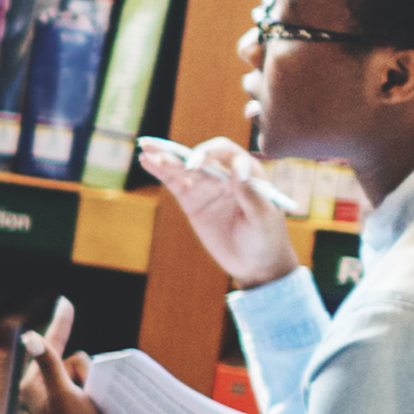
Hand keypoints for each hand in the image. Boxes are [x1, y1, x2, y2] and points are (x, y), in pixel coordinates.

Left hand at [16, 303, 103, 413]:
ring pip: (88, 372)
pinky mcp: (76, 408)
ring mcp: (61, 399)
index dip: (60, 323)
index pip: (50, 346)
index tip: (66, 301)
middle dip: (87, 373)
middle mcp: (44, 389)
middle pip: (76, 359)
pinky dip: (98, 391)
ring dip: (95, 384)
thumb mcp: (62, 394)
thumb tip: (28, 336)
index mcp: (33, 384)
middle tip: (86, 402)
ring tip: (93, 411)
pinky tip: (98, 410)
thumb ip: (48, 364)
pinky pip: (92, 386)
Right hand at [145, 134, 298, 287]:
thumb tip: (236, 171)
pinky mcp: (192, 201)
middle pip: (202, 156)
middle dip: (184, 154)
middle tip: (169, 158)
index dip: (212, 156)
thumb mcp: (263, 218)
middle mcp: (226, 175)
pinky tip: (146, 160)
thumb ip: (250, 194)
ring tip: (147, 150)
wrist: (255, 263)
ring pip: (185, 167)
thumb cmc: (267, 238)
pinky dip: (160, 171)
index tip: (200, 168)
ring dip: (166, 158)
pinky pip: (175, 182)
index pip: (228, 155)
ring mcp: (207, 187)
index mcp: (248, 172)